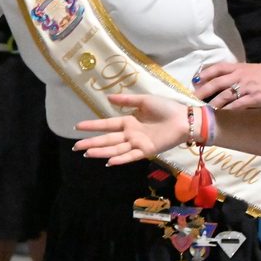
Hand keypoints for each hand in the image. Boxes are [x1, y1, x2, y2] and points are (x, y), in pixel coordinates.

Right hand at [73, 94, 187, 164]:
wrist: (185, 119)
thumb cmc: (166, 108)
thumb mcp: (144, 100)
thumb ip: (126, 100)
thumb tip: (107, 98)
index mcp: (129, 121)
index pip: (106, 125)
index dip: (92, 126)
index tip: (77, 127)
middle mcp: (130, 134)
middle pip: (107, 139)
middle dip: (91, 143)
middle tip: (76, 147)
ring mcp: (137, 143)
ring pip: (115, 149)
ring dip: (101, 152)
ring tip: (87, 154)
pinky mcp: (147, 150)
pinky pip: (131, 156)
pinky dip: (120, 159)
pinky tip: (108, 162)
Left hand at [194, 60, 260, 108]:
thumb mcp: (247, 69)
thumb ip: (232, 73)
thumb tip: (215, 81)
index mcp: (237, 67)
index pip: (216, 68)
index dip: (204, 74)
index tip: (195, 81)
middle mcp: (239, 76)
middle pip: (216, 83)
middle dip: (203, 91)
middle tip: (194, 98)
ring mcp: (246, 87)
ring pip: (225, 95)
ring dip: (213, 102)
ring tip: (205, 109)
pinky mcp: (255, 98)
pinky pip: (238, 105)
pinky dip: (228, 109)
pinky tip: (221, 114)